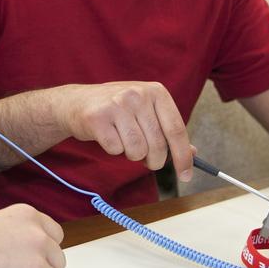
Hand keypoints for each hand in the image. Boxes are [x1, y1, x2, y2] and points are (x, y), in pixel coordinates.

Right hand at [56, 81, 194, 182]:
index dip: (183, 157)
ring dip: (132, 155)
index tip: (186, 176)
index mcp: (156, 91)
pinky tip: (108, 135)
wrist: (76, 102)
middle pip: (158, 145)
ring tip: (123, 141)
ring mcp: (117, 104)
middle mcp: (138, 94)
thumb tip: (192, 154)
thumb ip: (167, 130)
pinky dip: (113, 149)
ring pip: (137, 150)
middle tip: (145, 159)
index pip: (176, 129)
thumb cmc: (117, 110)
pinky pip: (115, 149)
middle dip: (153, 161)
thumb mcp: (146, 112)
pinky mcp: (98, 117)